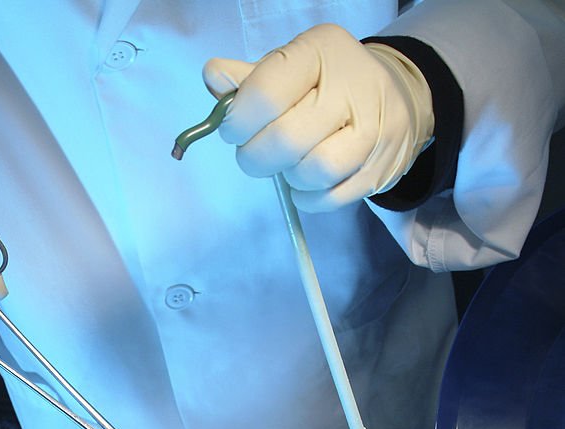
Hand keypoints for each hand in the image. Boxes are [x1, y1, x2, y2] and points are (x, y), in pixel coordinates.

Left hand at [203, 24, 433, 211]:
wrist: (394, 98)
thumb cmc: (326, 84)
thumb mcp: (290, 68)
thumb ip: (249, 78)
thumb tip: (213, 76)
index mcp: (321, 51)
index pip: (265, 95)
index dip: (237, 122)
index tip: (232, 129)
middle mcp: (352, 86)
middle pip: (285, 140)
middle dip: (256, 156)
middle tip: (254, 154)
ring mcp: (372, 131)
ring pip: (313, 172)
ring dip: (288, 178)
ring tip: (287, 165)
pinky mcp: (379, 169)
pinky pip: (329, 198)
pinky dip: (307, 197)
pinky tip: (304, 182)